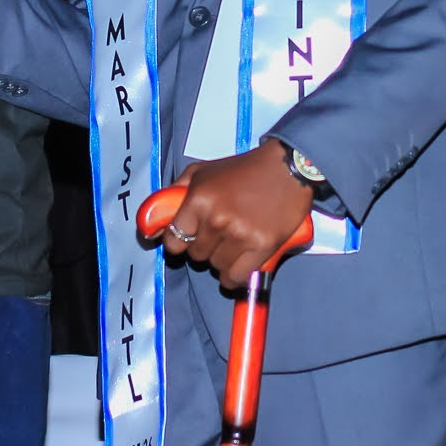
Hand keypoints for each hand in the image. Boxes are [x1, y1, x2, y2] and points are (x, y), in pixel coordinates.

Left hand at [158, 139, 313, 289]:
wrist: (287, 168)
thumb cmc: (244, 169)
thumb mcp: (203, 170)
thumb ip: (178, 190)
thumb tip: (159, 215)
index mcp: (198, 199)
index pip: (174, 241)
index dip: (179, 243)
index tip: (187, 241)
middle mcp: (216, 219)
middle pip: (197, 256)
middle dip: (204, 248)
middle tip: (218, 236)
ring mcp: (240, 235)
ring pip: (217, 267)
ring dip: (221, 261)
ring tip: (232, 246)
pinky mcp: (262, 247)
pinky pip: (237, 277)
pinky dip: (234, 277)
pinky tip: (237, 268)